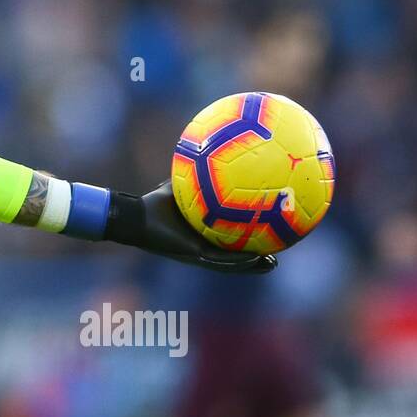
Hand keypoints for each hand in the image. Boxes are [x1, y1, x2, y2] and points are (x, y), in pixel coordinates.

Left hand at [109, 181, 277, 273]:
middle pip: (236, 255)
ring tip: (272, 263)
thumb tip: (215, 152)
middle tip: (278, 255)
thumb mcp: (182, 185)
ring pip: (232, 263)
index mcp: (203, 233)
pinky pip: (220, 261)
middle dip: (256, 257)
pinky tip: (255, 258)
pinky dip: (237, 261)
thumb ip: (199, 173)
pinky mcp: (194, 255)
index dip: (252, 239)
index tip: (272, 233)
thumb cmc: (156, 202)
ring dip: (252, 265)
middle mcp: (203, 246)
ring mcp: (200, 253)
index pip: (232, 238)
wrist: (138, 217)